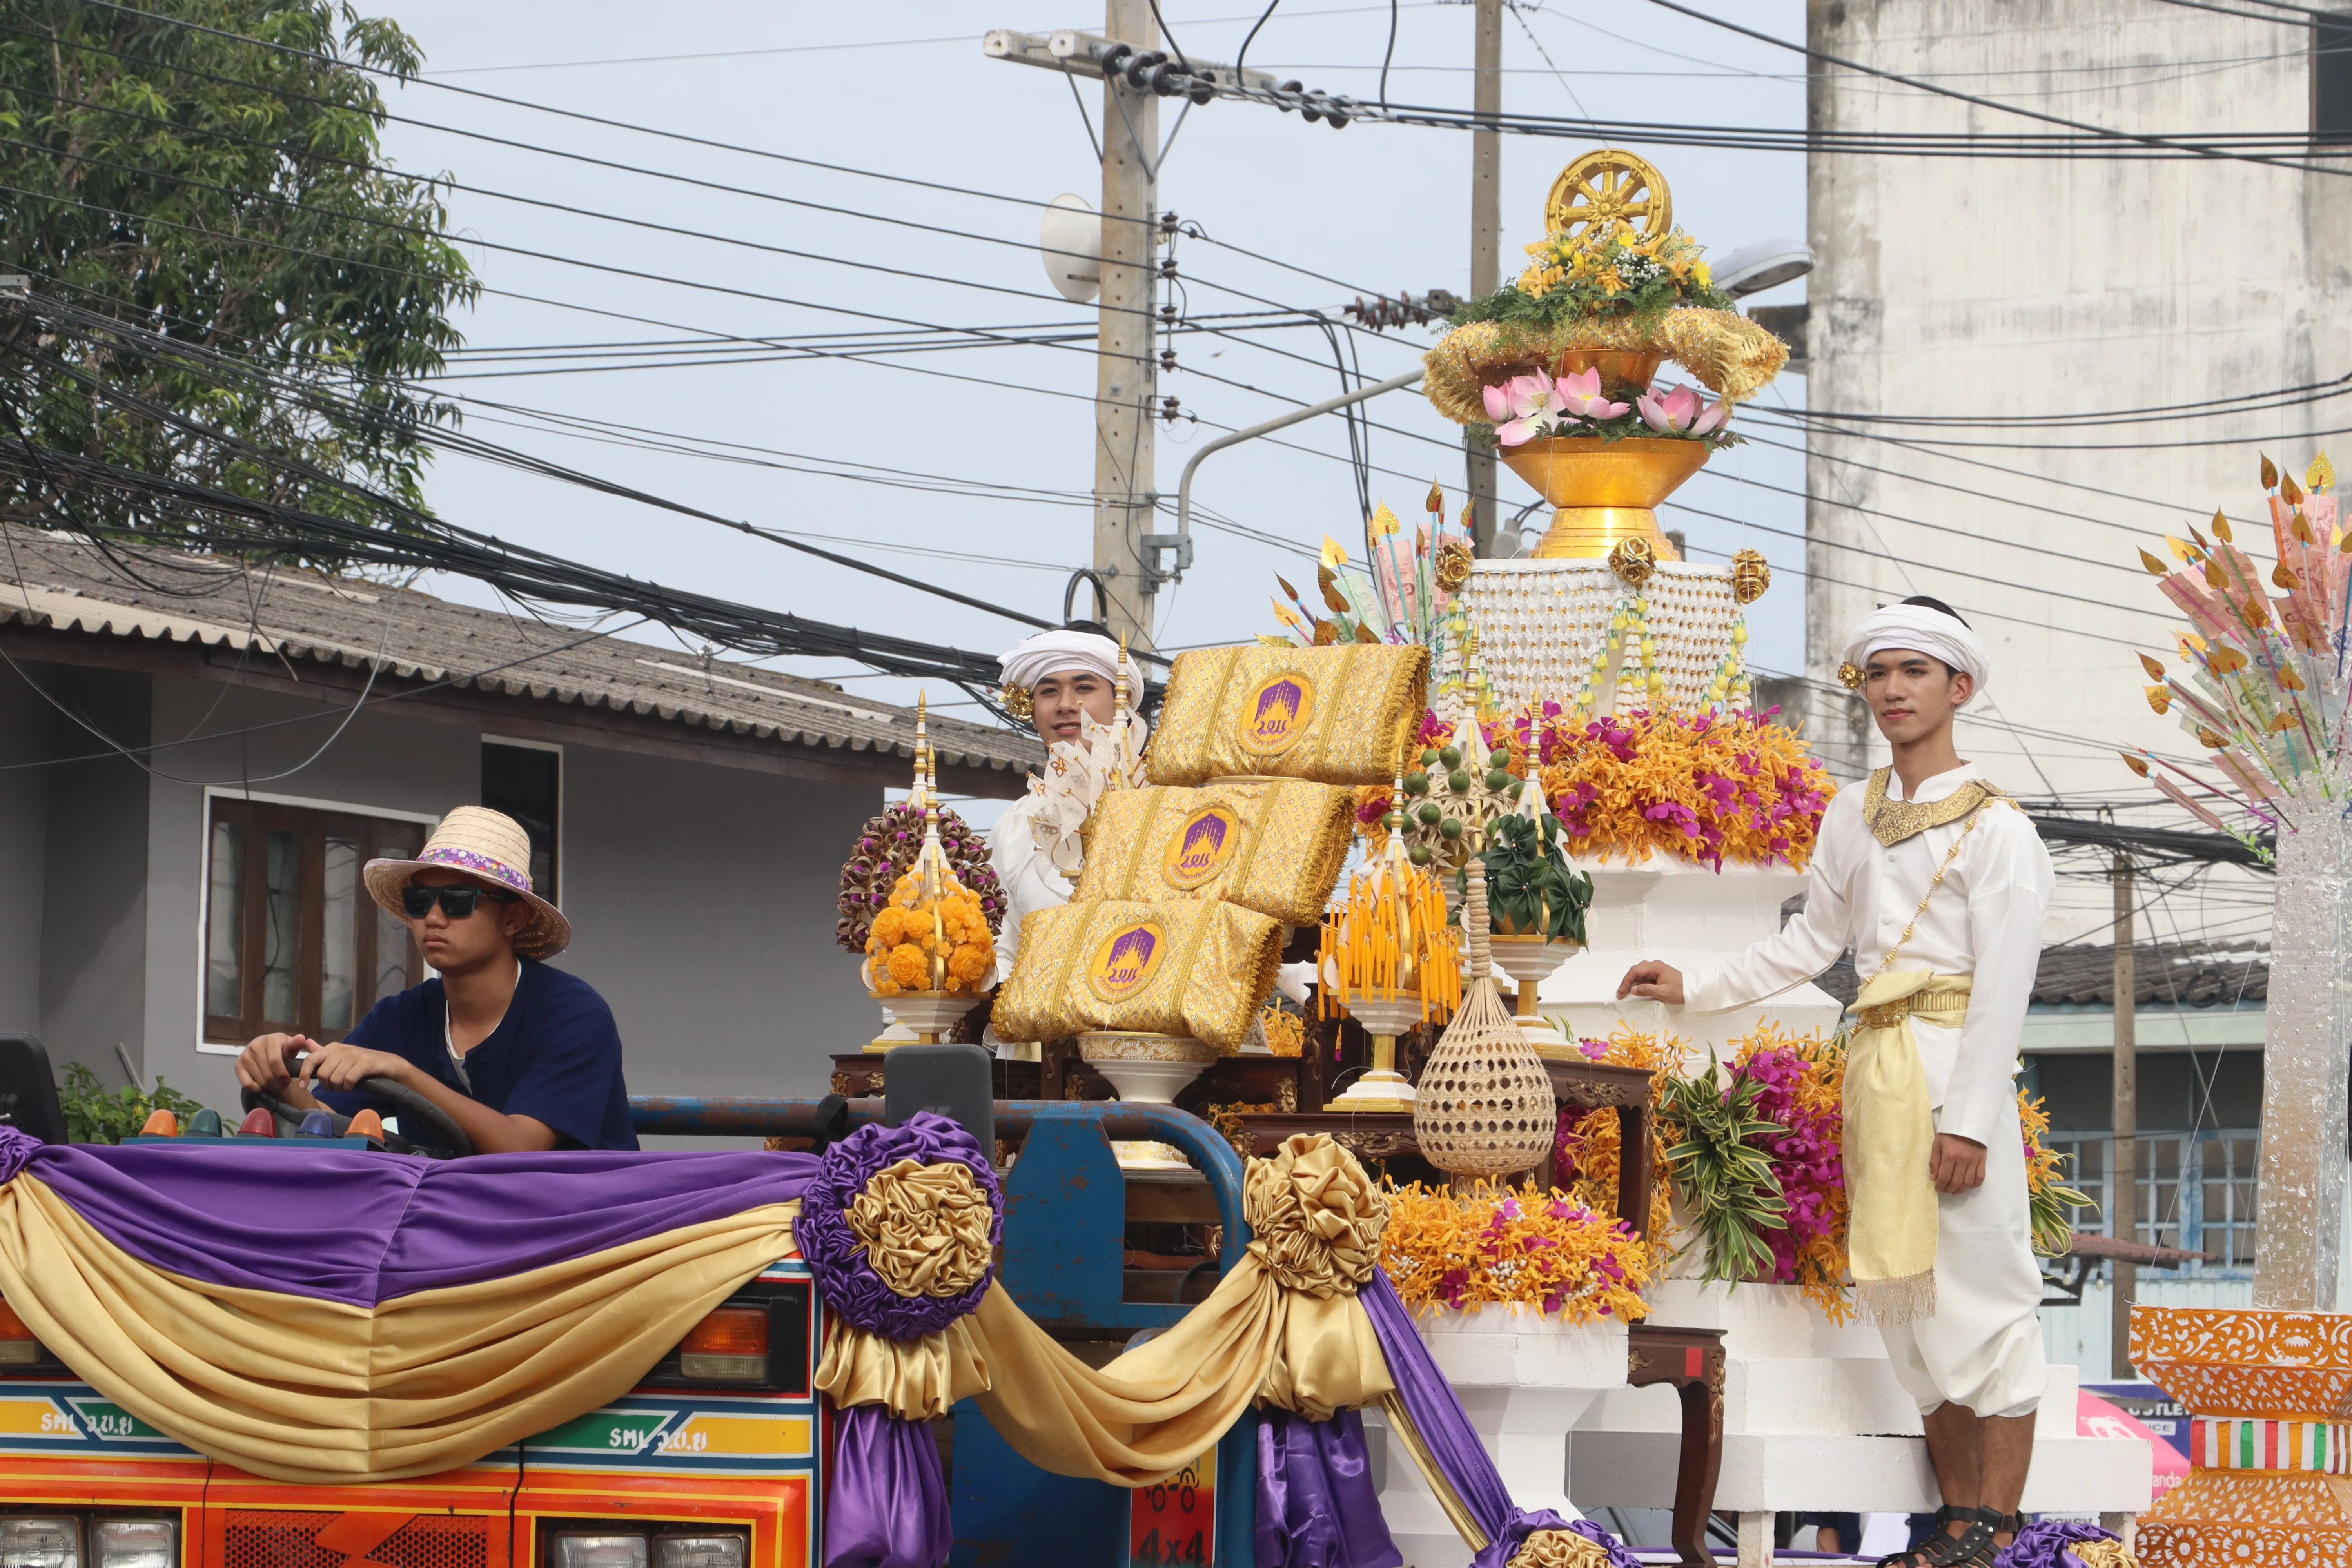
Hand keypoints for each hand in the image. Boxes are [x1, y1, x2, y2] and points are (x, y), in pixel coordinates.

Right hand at [234, 1033, 312, 1095]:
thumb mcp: (290, 1044)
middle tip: (283, 1085)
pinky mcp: (237, 1065)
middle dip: (278, 1084)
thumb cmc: (280, 1047)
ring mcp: (244, 1056)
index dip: (283, 1074)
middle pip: (268, 1074)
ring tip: (275, 1085)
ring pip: (259, 1080)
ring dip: (269, 1087)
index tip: (288, 1080)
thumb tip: (301, 1039)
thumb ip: (296, 1043)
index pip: (275, 1061)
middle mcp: (255, 1046)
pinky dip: (256, 1088)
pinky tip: (263, 1085)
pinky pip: (247, 1084)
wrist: (263, 1046)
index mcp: (270, 1040)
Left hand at [296, 1043, 415, 1093]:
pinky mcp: (364, 1063)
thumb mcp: (340, 1057)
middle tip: (337, 1086)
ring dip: (340, 1088)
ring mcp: (353, 1055)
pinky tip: (353, 1086)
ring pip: (335, 1079)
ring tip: (346, 1086)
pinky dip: (349, 1087)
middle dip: (328, 1085)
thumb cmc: (361, 1063)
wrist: (388, 1064)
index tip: (303, 1086)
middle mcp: (341, 1049)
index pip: (311, 1059)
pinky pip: (348, 1080)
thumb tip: (306, 1043)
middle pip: (323, 1074)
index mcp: (332, 1047)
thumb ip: (323, 1052)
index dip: (304, 1074)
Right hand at [1617, 959, 1684, 1003]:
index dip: (1626, 981)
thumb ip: (1646, 990)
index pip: (1636, 971)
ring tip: (1625, 992)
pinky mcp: (1659, 974)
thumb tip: (1632, 989)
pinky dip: (1638, 983)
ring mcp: (1657, 970)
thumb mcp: (1663, 992)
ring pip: (1640, 973)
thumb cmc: (1679, 990)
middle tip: (1620, 993)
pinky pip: (1645, 977)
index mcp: (1655, 967)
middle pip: (1636, 971)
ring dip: (1632, 982)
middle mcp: (1655, 965)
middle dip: (1627, 981)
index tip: (1621, 991)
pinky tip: (1635, 990)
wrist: (1693, 990)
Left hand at [1930, 1133, 1986, 1193]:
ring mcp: (1974, 1161)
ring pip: (1968, 1182)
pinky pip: (1980, 1177)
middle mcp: (1963, 1160)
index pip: (1945, 1177)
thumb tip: (1933, 1178)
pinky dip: (1974, 1184)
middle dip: (1949, 1189)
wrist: (1967, 1122)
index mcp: (1950, 1155)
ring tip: (1954, 1191)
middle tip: (1945, 1191)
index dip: (1940, 1186)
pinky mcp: (1982, 1160)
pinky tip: (1968, 1186)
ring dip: (1961, 1190)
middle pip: (1957, 1182)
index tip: (1937, 1188)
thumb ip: (1934, 1161)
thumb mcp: (1937, 1143)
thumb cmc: (1950, 1132)